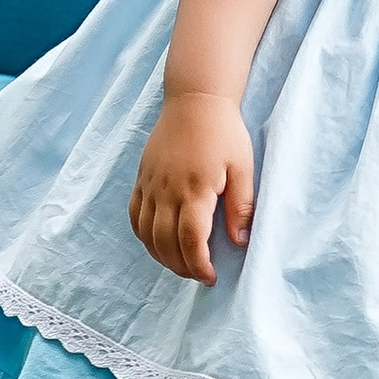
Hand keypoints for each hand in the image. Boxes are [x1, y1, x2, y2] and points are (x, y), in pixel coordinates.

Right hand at [130, 91, 255, 284]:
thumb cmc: (224, 133)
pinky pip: (135, 216)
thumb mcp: (243, 168)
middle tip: (199, 276)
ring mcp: (150, 185)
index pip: (190, 239)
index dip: (199, 265)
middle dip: (181, 266)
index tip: (210, 278)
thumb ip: (241, 206)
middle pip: (165, 242)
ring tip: (181, 265)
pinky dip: (143, 236)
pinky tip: (157, 244)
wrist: (195, 100)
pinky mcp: (142, 178)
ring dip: (161, 256)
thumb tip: (240, 242)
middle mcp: (166, 190)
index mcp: (194, 189)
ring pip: (146, 233)